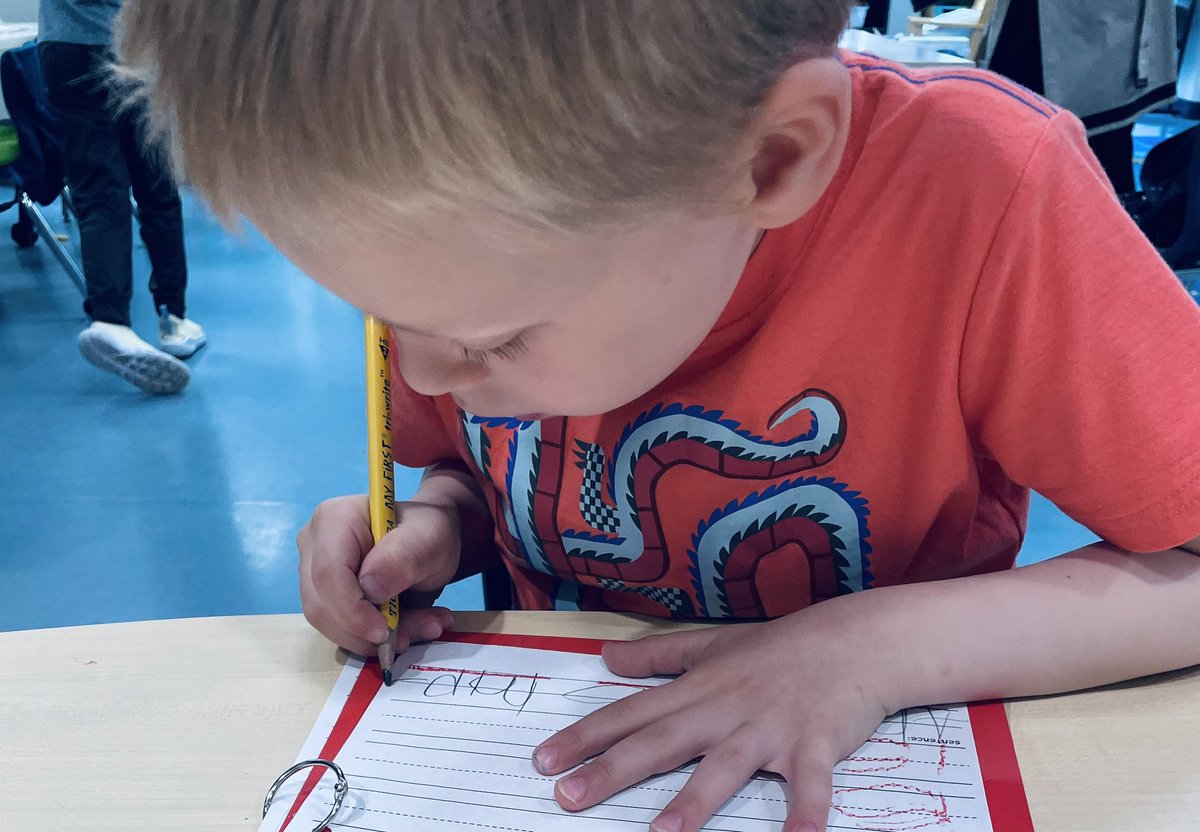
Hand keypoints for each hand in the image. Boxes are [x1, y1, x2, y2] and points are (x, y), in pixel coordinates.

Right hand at [296, 494, 456, 655]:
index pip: (328, 573)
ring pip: (329, 623)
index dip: (352, 610)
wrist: (427, 541)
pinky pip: (339, 629)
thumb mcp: (430, 539)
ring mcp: (313, 572)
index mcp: (335, 519)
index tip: (385, 631)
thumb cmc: (427, 532)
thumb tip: (370, 588)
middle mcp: (315, 545)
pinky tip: (407, 627)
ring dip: (375, 638)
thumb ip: (404, 558)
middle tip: (422, 629)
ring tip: (424, 626)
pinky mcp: (324, 597)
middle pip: (322, 604)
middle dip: (367, 631)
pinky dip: (373, 638)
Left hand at [532, 612, 890, 831]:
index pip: (631, 714)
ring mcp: (769, 728)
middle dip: (613, 770)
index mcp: (698, 689)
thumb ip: (659, 656)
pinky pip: (809, 786)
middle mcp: (725, 708)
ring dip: (695, 800)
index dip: (586, 737)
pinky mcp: (814, 745)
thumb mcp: (714, 644)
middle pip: (661, 742)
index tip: (543, 760)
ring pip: (725, 767)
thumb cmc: (782, 646)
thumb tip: (607, 656)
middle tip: (568, 797)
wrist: (855, 639)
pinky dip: (804, 814)